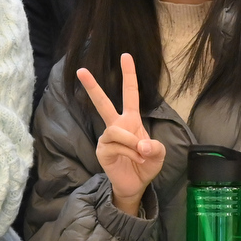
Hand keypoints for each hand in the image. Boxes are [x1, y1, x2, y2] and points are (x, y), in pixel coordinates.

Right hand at [76, 53, 164, 215]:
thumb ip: (155, 148)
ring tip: (140, 154)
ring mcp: (107, 138)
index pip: (130, 93)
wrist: (135, 184)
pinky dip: (129, 152)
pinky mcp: (102, 151)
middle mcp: (116, 125)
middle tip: (81, 70)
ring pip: (117, 131)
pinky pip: (115, 145)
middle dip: (92, 86)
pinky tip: (135, 159)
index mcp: (131, 120)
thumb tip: (141, 145)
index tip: (126, 56)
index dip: (129, 75)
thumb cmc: (146, 165)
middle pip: (103, 102)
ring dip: (131, 142)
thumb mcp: (158, 154)